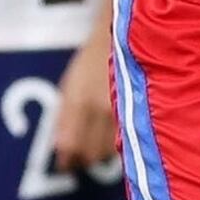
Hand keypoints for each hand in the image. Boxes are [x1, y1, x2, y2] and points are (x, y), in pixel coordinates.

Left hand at [54, 25, 118, 172]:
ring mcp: (123, 109)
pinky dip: (117, 142)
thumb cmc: (94, 58)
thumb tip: (61, 152)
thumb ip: (64, 119)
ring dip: (101, 152)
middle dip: (84, 158)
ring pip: (110, 151)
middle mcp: (102, 108)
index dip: (67, 160)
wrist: (125, 35)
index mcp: (80, 101)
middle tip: (80, 156)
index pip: (71, 147)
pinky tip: (114, 134)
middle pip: (91, 154)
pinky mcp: (139, 110)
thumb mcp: (70, 84)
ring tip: (98, 143)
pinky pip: (125, 139)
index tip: (65, 164)